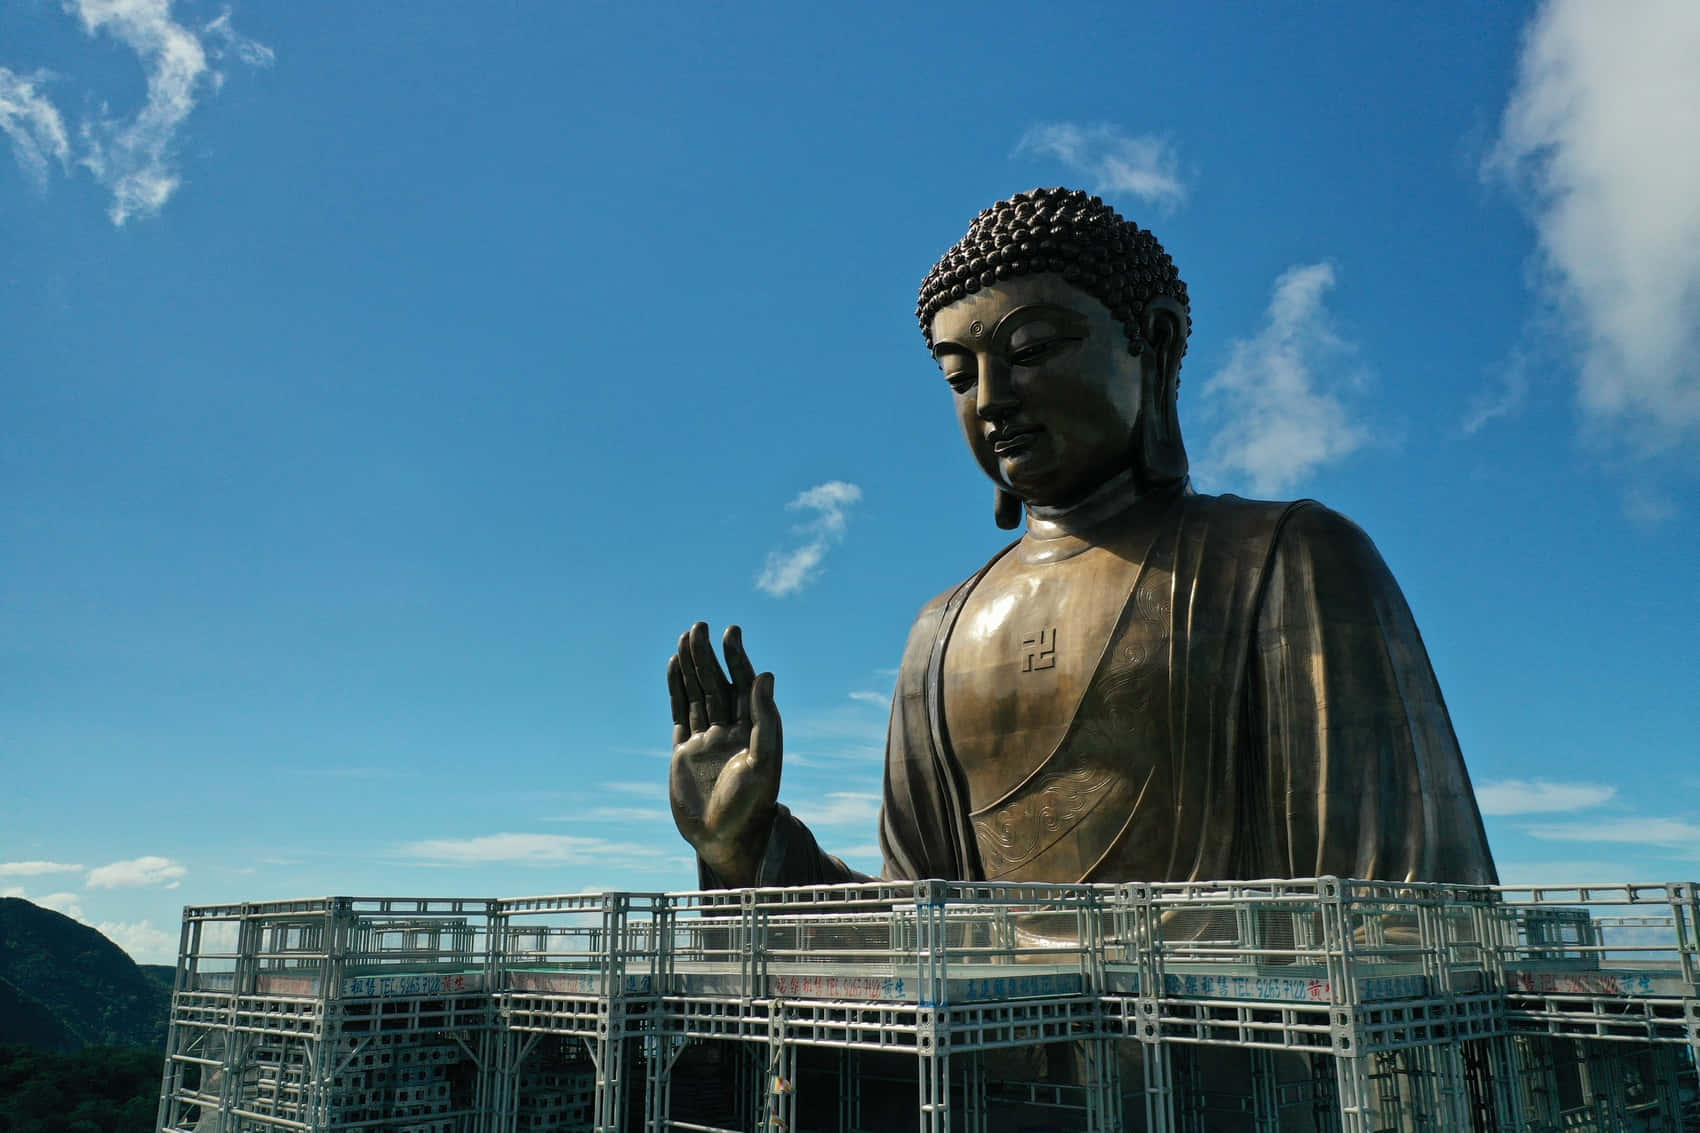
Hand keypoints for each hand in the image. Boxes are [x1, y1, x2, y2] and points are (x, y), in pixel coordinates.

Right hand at [667, 622, 781, 883]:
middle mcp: (731, 730)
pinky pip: (680, 711)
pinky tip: (674, 667)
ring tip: (687, 636)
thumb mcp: (763, 761)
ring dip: (692, 665)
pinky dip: (676, 689)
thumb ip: (765, 719)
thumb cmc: (751, 805)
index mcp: (754, 729)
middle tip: (700, 625)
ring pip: (697, 693)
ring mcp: (706, 739)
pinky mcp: (684, 751)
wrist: (724, 839)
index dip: (737, 658)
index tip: (731, 631)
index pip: (744, 684)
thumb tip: (765, 676)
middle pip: (717, 682)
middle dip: (709, 655)